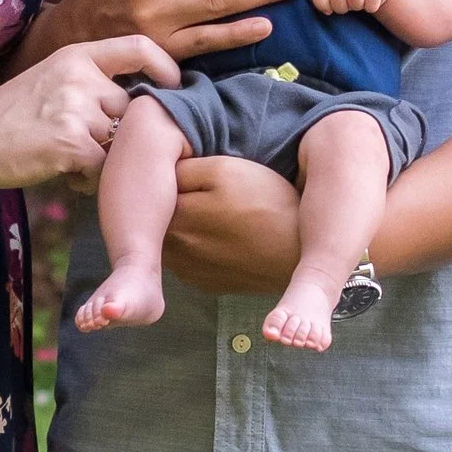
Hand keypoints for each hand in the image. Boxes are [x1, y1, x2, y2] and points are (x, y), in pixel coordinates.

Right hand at [0, 36, 177, 186]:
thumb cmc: (8, 114)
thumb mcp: (50, 78)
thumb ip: (89, 82)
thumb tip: (136, 101)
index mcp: (77, 55)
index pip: (139, 46)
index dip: (164, 67)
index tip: (172, 87)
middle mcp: (81, 77)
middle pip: (130, 108)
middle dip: (119, 134)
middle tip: (94, 149)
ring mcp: (78, 110)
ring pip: (119, 142)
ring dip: (104, 160)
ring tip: (73, 163)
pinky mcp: (73, 144)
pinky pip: (105, 167)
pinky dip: (91, 178)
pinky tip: (68, 175)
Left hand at [160, 155, 302, 295]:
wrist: (300, 254)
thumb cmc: (267, 204)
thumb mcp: (225, 169)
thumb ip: (182, 170)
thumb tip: (158, 172)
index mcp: (174, 216)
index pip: (151, 190)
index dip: (166, 175)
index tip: (186, 168)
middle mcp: (174, 248)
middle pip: (157, 217)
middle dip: (169, 201)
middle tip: (203, 189)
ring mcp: (187, 270)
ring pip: (170, 238)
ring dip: (181, 225)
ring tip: (213, 213)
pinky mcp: (203, 283)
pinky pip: (187, 258)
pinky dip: (194, 246)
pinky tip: (220, 236)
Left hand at [309, 0, 393, 16]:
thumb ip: (311, 2)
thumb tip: (282, 19)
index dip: (323, 5)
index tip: (328, 10)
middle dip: (342, 8)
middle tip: (346, 5)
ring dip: (357, 6)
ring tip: (357, 3)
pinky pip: (372, 1)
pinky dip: (371, 6)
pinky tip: (370, 2)